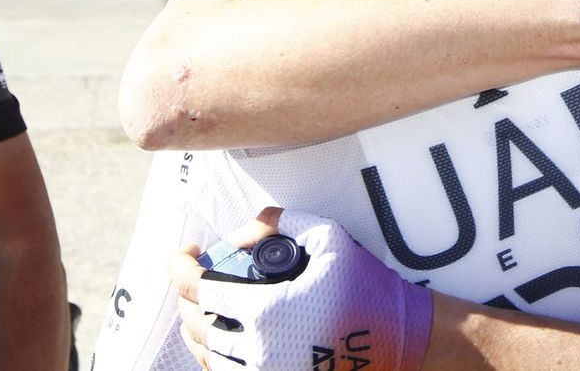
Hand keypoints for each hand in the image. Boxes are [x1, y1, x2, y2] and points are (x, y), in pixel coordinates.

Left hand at [172, 208, 431, 370]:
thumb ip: (282, 222)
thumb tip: (241, 233)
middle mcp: (259, 352)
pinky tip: (221, 340)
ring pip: (208, 359)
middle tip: (194, 278)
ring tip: (202, 309)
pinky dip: (216, 358)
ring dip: (197, 331)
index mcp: (266, 312)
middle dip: (186, 298)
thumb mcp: (330, 238)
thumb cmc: (365, 286)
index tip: (183, 253)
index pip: (201, 290)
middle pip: (197, 327)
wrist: (399, 338)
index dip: (181, 267)